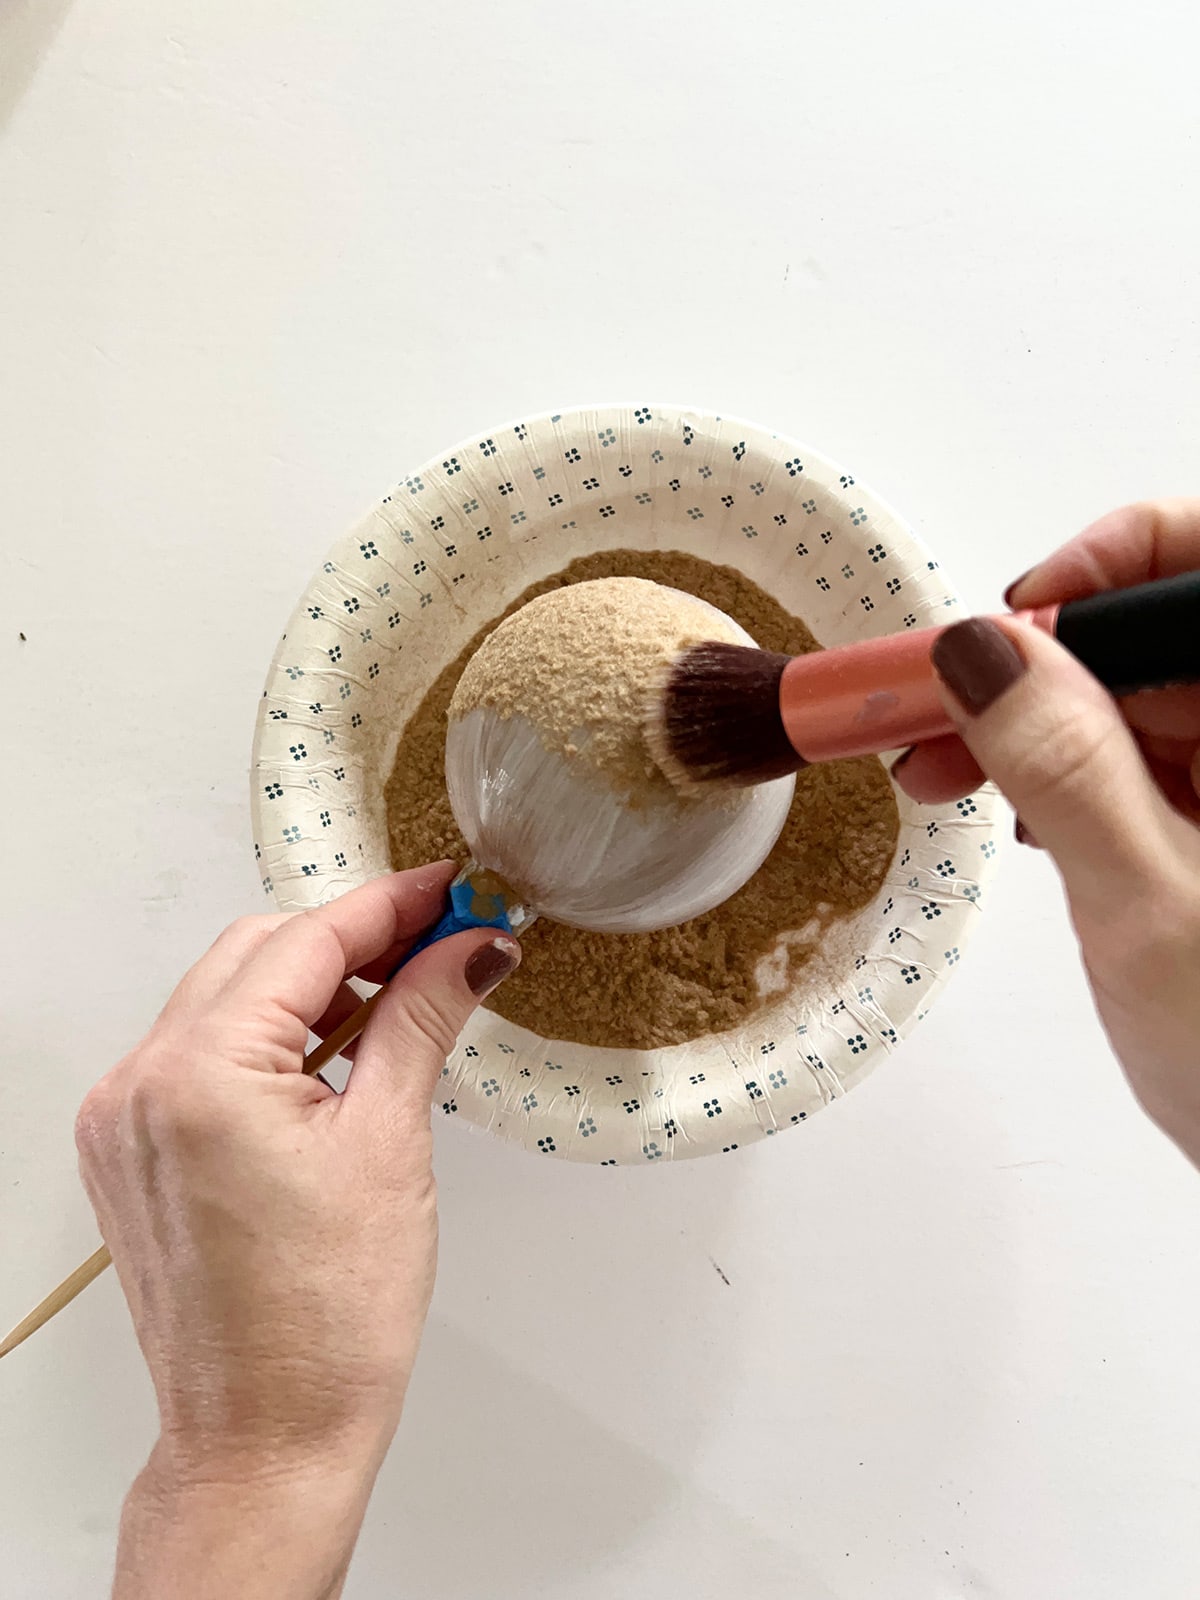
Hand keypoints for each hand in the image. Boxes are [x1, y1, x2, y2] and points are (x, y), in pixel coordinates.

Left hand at [75, 863, 519, 1599]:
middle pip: (257, 954)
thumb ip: (421, 1020)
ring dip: (310, 985)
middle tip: (441, 944)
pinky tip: (332, 1056)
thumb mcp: (390, 1144)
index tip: (452, 891)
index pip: (306, 940)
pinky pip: (199, 1052)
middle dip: (352, 939)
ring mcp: (123, 1119)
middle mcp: (139, 1084)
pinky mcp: (130, 1151)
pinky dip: (267, 1037)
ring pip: (225, 996)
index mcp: (199, 1074)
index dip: (392, 906)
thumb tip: (468, 949)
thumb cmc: (327, 1323)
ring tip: (398, 1005)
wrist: (267, 1438)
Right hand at [895, 500, 1199, 1165]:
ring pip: (1142, 689)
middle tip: (944, 706)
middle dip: (1047, 653)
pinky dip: (1068, 768)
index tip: (1019, 617)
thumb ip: (1067, 765)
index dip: (1116, 559)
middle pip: (1164, 629)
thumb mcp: (1150, 909)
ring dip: (1041, 716)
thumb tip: (988, 650)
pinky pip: (1143, 751)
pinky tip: (1019, 809)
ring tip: (953, 771)